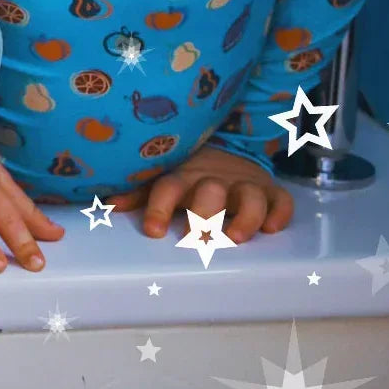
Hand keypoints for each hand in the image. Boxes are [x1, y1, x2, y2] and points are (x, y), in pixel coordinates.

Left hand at [106, 145, 294, 242]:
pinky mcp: (269, 191)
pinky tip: (272, 226)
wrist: (229, 150)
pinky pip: (280, 200)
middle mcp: (213, 180)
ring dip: (244, 216)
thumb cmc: (189, 173)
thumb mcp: (163, 178)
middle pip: (209, 193)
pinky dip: (279, 212)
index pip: (167, 188)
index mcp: (183, 176)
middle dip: (203, 214)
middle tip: (194, 238)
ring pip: (249, 196)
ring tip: (236, 236)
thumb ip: (138, 193)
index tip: (152, 230)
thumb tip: (108, 204)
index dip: (158, 207)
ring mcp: (243, 184)